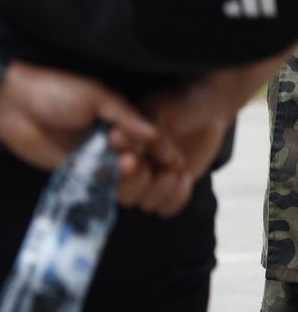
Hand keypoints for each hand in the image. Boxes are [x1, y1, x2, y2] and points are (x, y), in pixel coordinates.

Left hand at [0, 60, 200, 215]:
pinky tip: (115, 183)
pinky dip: (110, 187)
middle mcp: (110, 141)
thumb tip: (154, 133)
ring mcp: (93, 158)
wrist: (15, 106)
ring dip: (130, 177)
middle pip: (142, 162)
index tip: (177, 162)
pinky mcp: (75, 173)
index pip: (151, 139)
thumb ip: (125, 115)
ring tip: (125, 164)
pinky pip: (99, 185)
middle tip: (138, 157)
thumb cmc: (55, 92)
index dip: (165, 151)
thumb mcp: (96, 96)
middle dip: (149, 165)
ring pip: (123, 178)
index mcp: (119, 119)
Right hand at [130, 51, 293, 215]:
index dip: (114, 171)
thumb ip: (140, 133)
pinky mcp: (171, 189)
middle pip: (123, 195)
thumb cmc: (173, 103)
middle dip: (135, 184)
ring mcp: (151, 181)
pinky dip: (177, 198)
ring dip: (161, 190)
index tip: (129, 160)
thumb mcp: (154, 112)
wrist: (204, 107)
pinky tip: (186, 178)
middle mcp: (131, 170)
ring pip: (146, 204)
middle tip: (150, 169)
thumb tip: (125, 146)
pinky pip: (167, 208)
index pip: (106, 172)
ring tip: (176, 170)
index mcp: (118, 152)